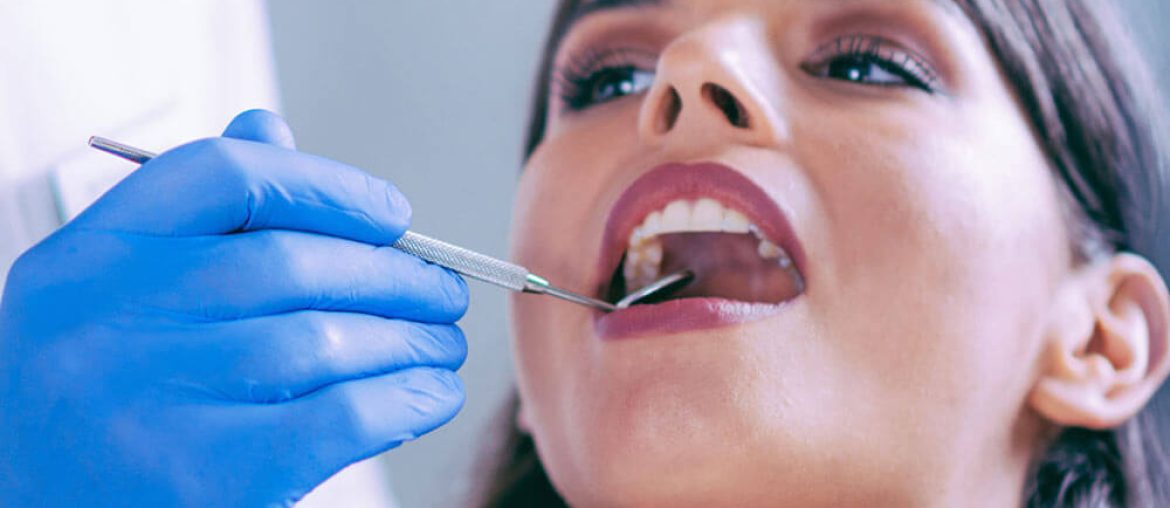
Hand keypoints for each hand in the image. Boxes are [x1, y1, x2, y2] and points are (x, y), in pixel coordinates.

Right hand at [0, 110, 468, 506]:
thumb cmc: (103, 395)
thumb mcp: (115, 294)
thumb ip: (195, 215)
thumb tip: (273, 128)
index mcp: (86, 258)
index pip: (224, 174)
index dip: (326, 184)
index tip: (391, 213)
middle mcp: (105, 321)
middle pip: (287, 263)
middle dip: (390, 274)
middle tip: (442, 289)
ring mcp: (148, 403)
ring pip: (320, 340)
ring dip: (408, 338)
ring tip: (442, 342)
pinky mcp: (203, 480)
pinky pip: (338, 417)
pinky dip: (404, 399)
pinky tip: (431, 393)